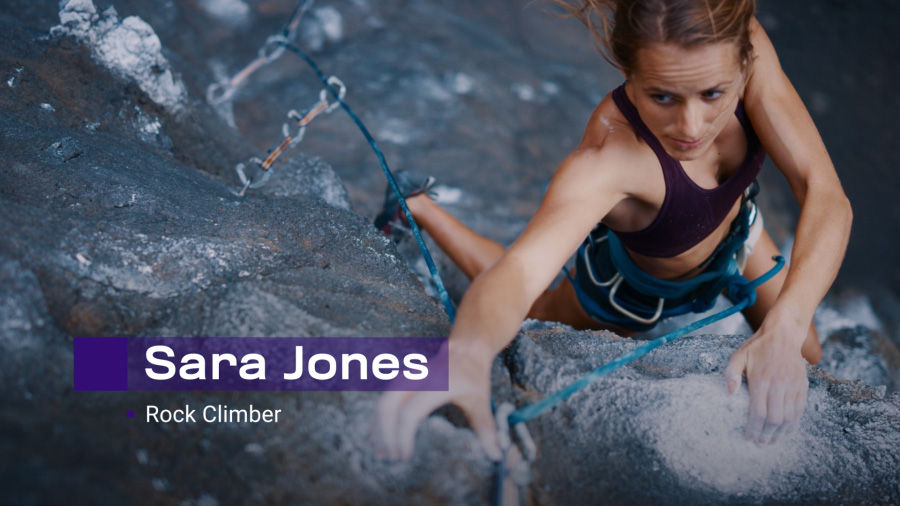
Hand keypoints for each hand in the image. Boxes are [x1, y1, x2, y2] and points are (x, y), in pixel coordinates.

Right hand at [373, 340, 501, 460]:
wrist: (467, 348)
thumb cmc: (473, 377)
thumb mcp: (481, 402)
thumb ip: (486, 429)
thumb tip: (497, 456)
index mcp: (437, 384)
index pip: (411, 411)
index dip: (403, 435)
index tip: (404, 456)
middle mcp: (418, 378)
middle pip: (389, 404)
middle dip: (384, 432)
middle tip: (388, 458)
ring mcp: (408, 376)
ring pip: (384, 400)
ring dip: (378, 427)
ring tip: (379, 453)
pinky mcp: (403, 380)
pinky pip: (385, 399)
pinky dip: (380, 419)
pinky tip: (379, 437)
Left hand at [724, 319, 808, 444]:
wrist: (783, 334)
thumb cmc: (757, 347)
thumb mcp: (738, 355)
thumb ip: (731, 373)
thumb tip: (729, 392)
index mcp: (761, 380)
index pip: (758, 412)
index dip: (754, 428)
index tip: (748, 436)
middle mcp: (779, 385)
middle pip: (774, 418)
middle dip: (767, 434)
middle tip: (760, 442)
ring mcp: (792, 386)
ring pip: (789, 417)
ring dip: (780, 432)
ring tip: (772, 440)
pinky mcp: (802, 386)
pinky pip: (800, 410)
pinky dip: (794, 423)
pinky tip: (786, 429)